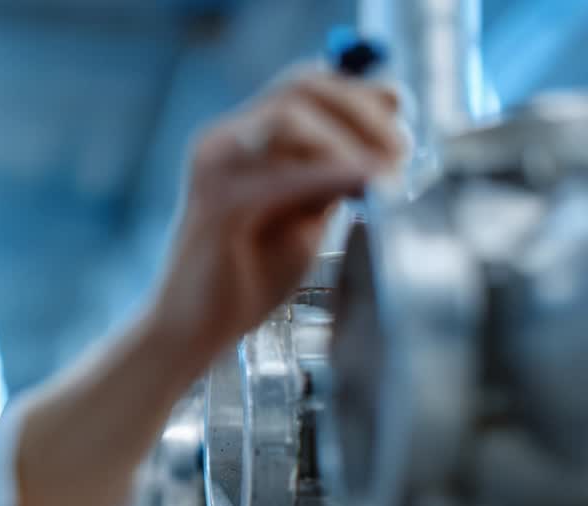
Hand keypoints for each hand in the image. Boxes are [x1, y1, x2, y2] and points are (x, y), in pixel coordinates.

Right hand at [152, 66, 402, 369]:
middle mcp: (222, 140)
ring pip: (290, 119)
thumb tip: (386, 141)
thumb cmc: (246, 277)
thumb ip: (332, 176)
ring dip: (349, 139)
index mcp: (241, 138)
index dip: (361, 93)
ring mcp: (215, 168)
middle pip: (301, 87)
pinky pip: (281, 175)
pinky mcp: (217, 206)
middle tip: (401, 149)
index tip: (403, 120)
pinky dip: (330, 174)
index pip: (306, 84)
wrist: (194, 327)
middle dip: (363, 110)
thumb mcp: (303, 216)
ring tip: (385, 171)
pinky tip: (363, 185)